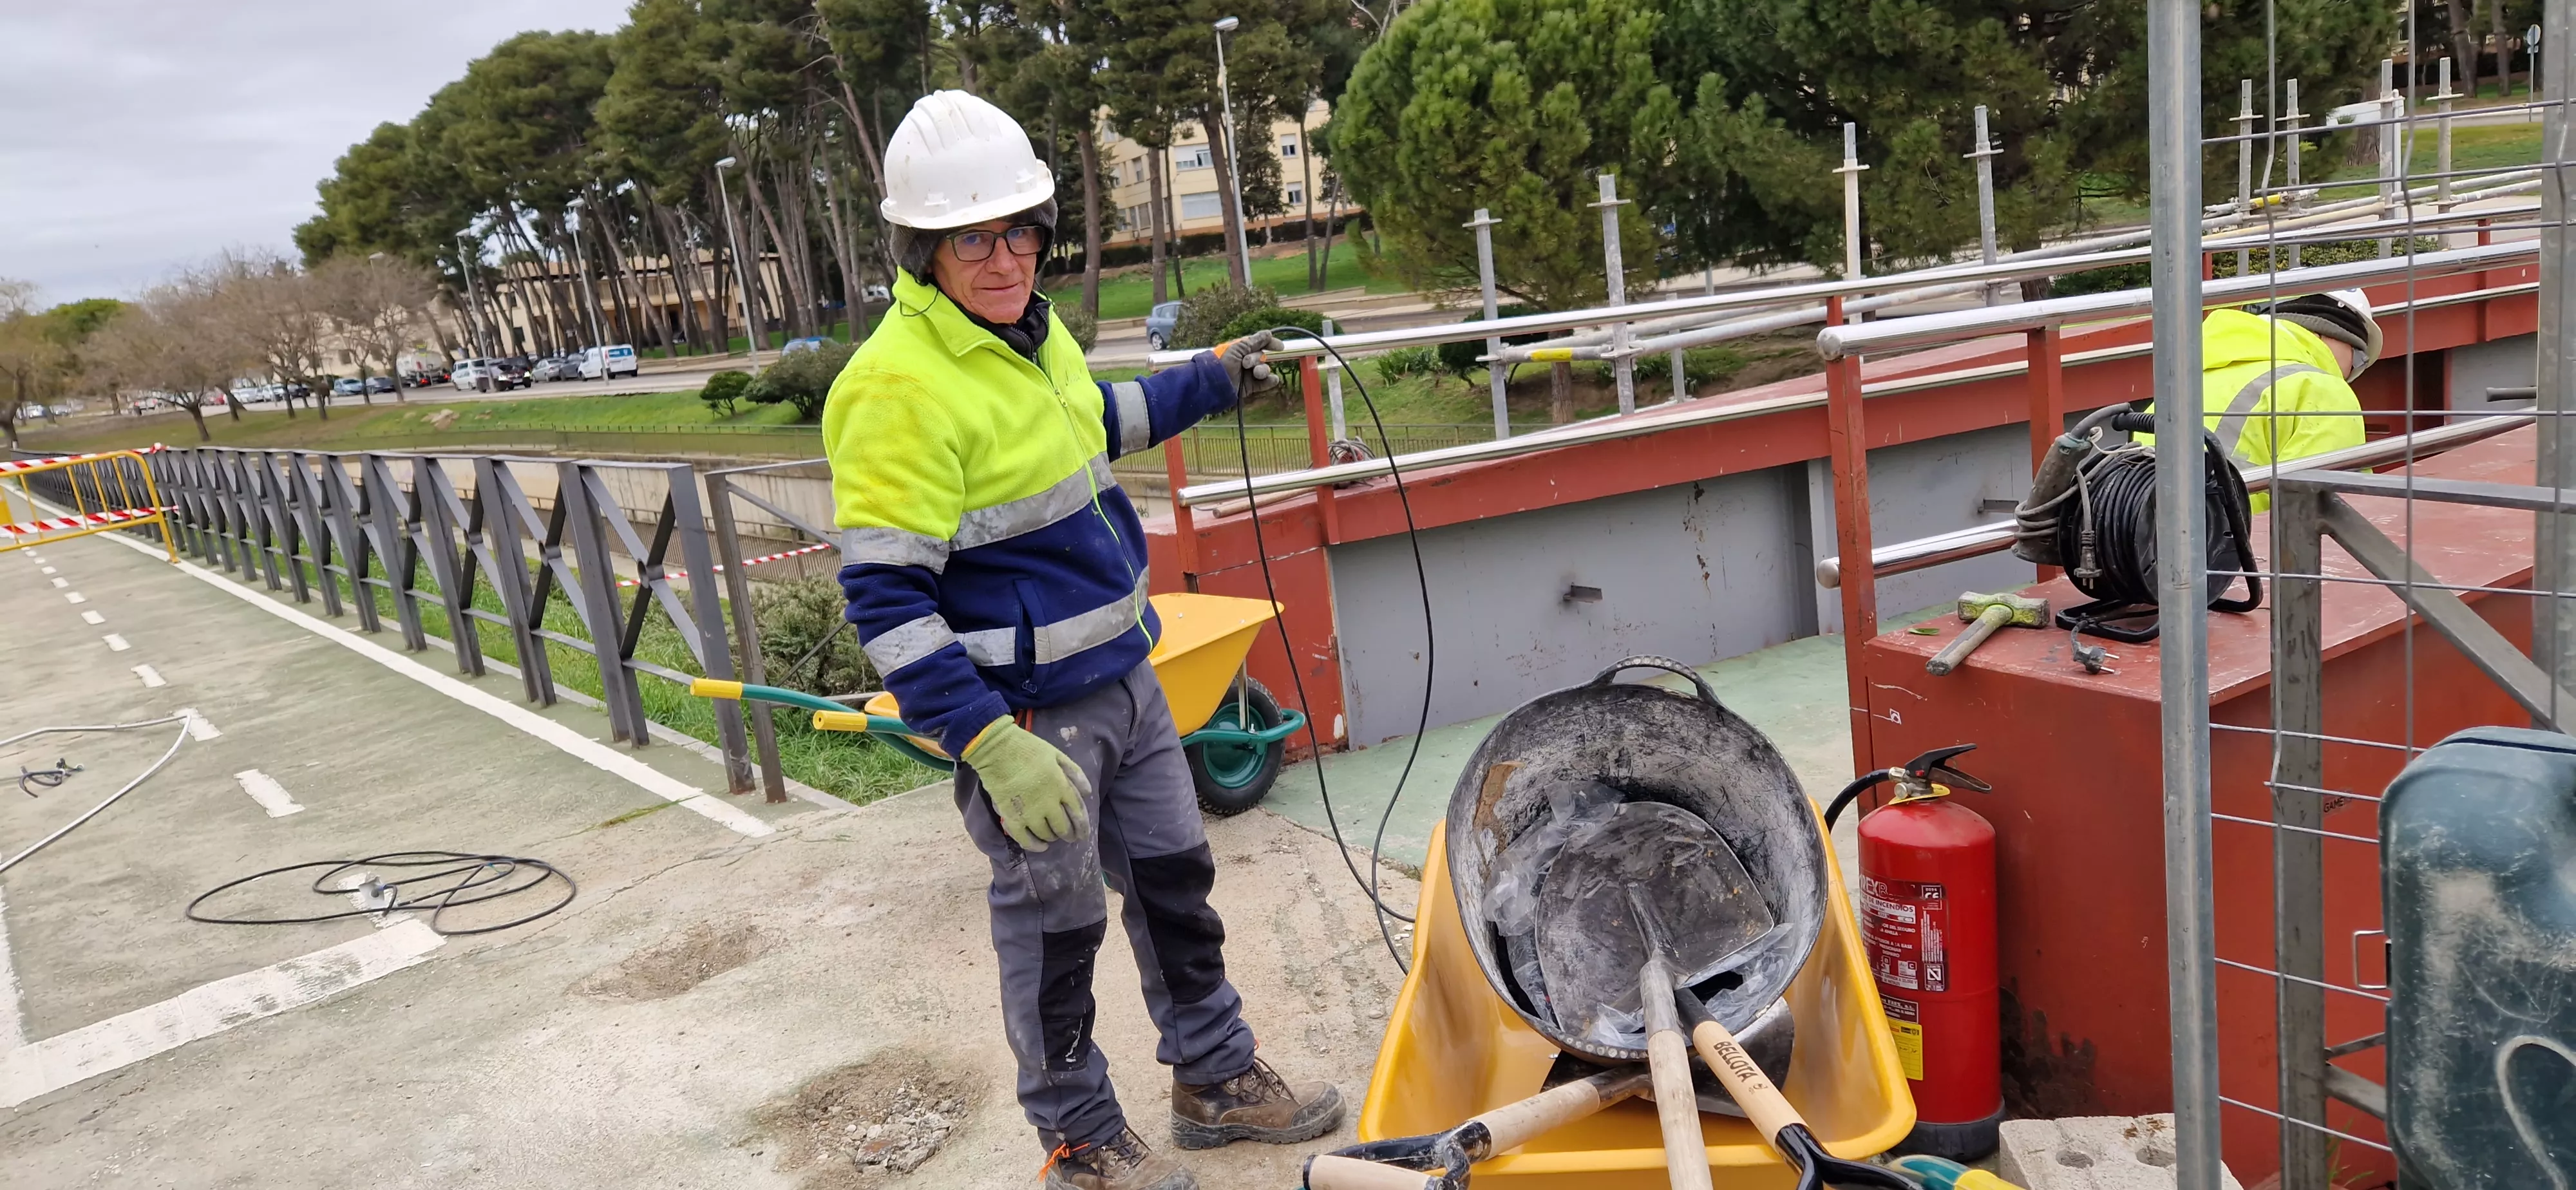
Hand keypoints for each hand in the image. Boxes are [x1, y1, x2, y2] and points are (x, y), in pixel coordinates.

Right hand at [961, 717, 1091, 851]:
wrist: (996, 749)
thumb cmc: (1027, 748)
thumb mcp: (1056, 754)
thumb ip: (1074, 772)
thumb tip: (1088, 793)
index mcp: (1061, 786)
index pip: (1078, 813)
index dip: (1082, 826)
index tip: (1083, 834)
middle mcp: (1048, 803)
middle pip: (1063, 827)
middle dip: (1069, 835)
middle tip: (1070, 838)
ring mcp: (1030, 812)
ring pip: (1046, 834)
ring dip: (1052, 838)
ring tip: (1053, 837)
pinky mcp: (1012, 818)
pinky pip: (1025, 839)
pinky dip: (1035, 846)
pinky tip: (1041, 847)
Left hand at [1215, 331, 1283, 397]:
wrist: (1213, 383)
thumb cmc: (1222, 362)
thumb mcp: (1237, 348)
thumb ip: (1254, 341)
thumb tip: (1269, 333)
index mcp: (1241, 349)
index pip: (1259, 344)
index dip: (1270, 343)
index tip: (1280, 347)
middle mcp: (1246, 361)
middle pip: (1261, 356)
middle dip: (1256, 359)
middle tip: (1245, 363)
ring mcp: (1249, 374)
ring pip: (1265, 369)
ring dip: (1262, 370)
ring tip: (1255, 373)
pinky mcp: (1250, 387)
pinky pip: (1265, 383)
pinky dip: (1270, 381)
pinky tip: (1272, 379)